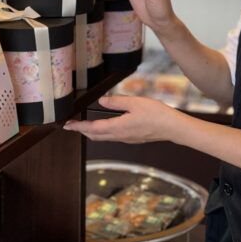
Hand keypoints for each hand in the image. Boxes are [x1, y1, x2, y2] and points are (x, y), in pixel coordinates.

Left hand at [63, 95, 183, 143]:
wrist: (172, 128)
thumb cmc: (156, 114)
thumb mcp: (135, 102)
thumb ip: (116, 102)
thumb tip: (102, 102)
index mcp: (118, 127)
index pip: (92, 128)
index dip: (78, 127)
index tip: (68, 125)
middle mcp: (120, 136)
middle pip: (95, 136)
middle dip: (83, 131)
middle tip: (74, 125)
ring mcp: (126, 139)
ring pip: (104, 138)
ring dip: (93, 132)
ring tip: (86, 125)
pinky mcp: (132, 139)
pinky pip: (113, 137)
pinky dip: (104, 133)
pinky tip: (107, 126)